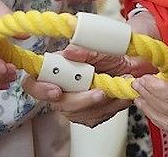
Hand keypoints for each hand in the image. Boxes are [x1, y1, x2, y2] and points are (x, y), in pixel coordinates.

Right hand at [22, 45, 154, 126]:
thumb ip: (86, 50)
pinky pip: (93, 119)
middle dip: (80, 100)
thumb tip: (70, 52)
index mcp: (58, 70)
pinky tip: (117, 98)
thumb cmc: (113, 55)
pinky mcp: (88, 115)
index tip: (57, 91)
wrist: (133, 66)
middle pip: (58, 104)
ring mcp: (74, 104)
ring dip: (99, 105)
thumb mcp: (102, 48)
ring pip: (77, 114)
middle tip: (100, 93)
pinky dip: (108, 109)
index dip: (41, 89)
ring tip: (115, 91)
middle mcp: (62, 89)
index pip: (34, 83)